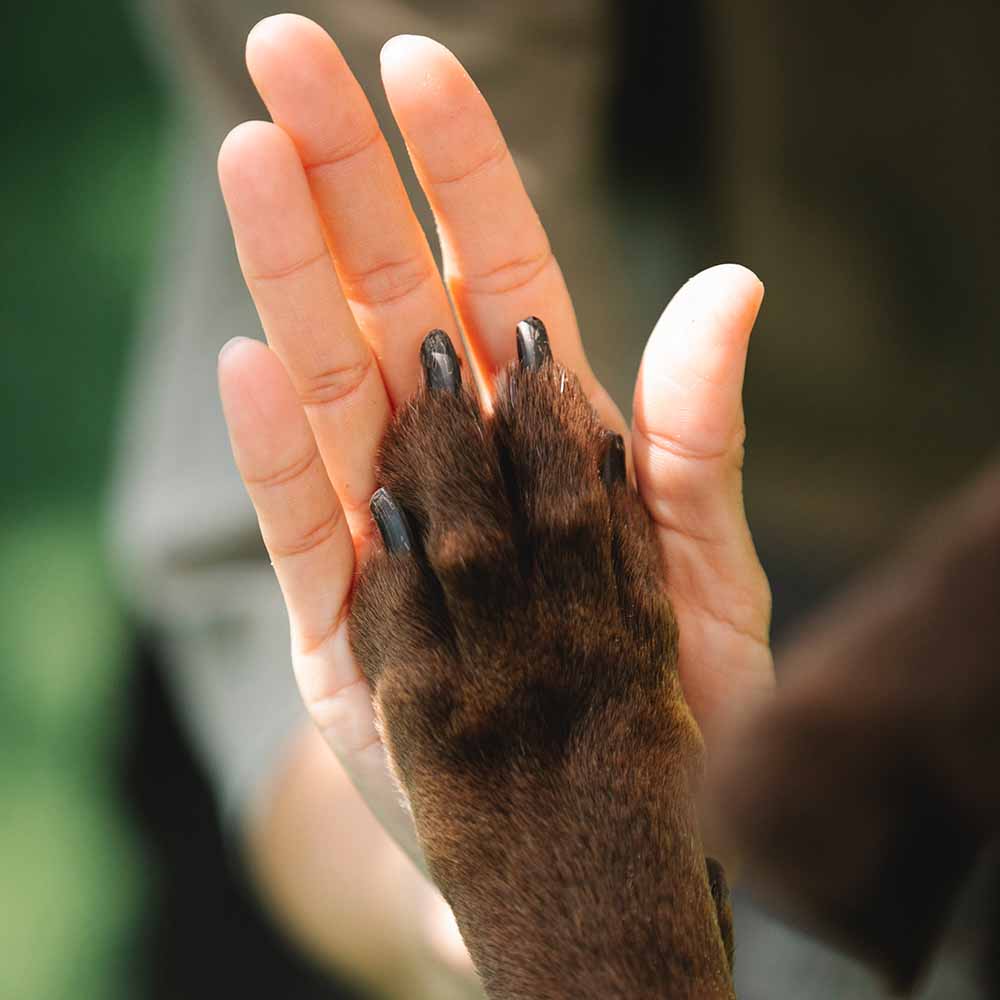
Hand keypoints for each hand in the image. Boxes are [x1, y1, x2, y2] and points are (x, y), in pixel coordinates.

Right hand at [217, 14, 772, 866]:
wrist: (595, 831)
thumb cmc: (660, 700)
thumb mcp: (701, 566)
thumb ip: (694, 435)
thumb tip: (732, 285)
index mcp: (543, 432)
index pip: (495, 273)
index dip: (460, 172)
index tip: (417, 68)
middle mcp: (453, 459)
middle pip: (390, 300)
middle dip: (340, 179)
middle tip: (284, 56)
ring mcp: (386, 530)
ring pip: (331, 383)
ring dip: (291, 279)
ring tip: (252, 161)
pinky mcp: (342, 617)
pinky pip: (304, 518)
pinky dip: (276, 446)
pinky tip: (254, 363)